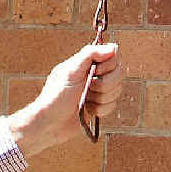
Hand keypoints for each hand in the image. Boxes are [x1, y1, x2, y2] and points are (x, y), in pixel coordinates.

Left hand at [7, 42, 121, 156]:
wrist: (50, 123)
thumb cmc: (56, 95)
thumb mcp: (70, 71)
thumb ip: (90, 54)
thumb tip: (113, 48)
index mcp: (88, 62)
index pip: (114, 55)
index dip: (109, 64)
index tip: (96, 72)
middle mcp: (95, 74)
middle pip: (119, 73)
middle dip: (105, 84)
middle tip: (89, 88)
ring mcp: (98, 90)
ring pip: (117, 90)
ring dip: (101, 98)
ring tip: (85, 100)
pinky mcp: (100, 106)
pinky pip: (112, 105)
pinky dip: (100, 109)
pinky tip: (88, 110)